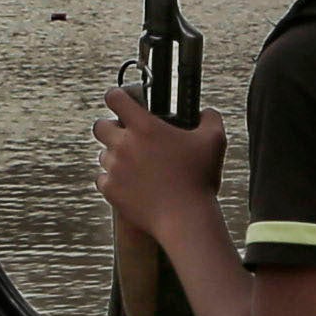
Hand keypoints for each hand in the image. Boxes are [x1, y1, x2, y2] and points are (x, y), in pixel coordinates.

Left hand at [90, 86, 223, 218]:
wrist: (185, 219)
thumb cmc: (200, 178)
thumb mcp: (215, 140)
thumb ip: (209, 117)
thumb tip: (205, 112)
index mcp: (144, 127)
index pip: (115, 98)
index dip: (117, 96)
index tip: (123, 102)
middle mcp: (124, 144)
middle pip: (100, 126)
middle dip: (111, 128)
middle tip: (128, 137)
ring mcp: (114, 168)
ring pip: (103, 154)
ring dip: (115, 156)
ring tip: (136, 165)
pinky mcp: (110, 190)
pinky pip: (102, 178)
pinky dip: (113, 180)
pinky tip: (129, 183)